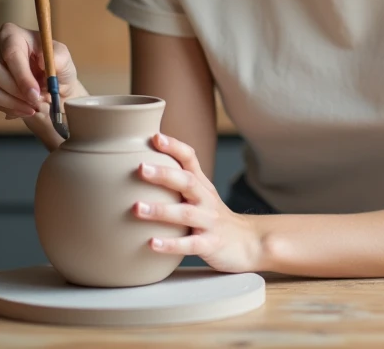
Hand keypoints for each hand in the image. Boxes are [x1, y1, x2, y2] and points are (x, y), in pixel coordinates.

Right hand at [0, 22, 87, 148]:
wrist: (51, 89)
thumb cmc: (56, 70)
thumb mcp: (65, 63)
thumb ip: (59, 58)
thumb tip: (43, 59)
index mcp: (13, 33)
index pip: (11, 53)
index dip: (22, 76)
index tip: (35, 93)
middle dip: (16, 91)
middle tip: (36, 101)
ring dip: (11, 102)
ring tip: (32, 106)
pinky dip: (5, 106)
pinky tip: (21, 108)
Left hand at [134, 133, 262, 273]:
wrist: (247, 242)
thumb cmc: (213, 217)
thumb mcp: (201, 195)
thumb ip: (177, 182)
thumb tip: (142, 164)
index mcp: (202, 185)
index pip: (190, 159)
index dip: (175, 147)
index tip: (155, 137)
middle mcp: (206, 200)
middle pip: (188, 182)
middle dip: (164, 174)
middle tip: (140, 168)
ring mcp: (209, 222)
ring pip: (186, 213)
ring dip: (160, 210)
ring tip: (137, 208)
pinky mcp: (210, 245)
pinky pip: (190, 244)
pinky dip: (171, 244)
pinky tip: (152, 243)